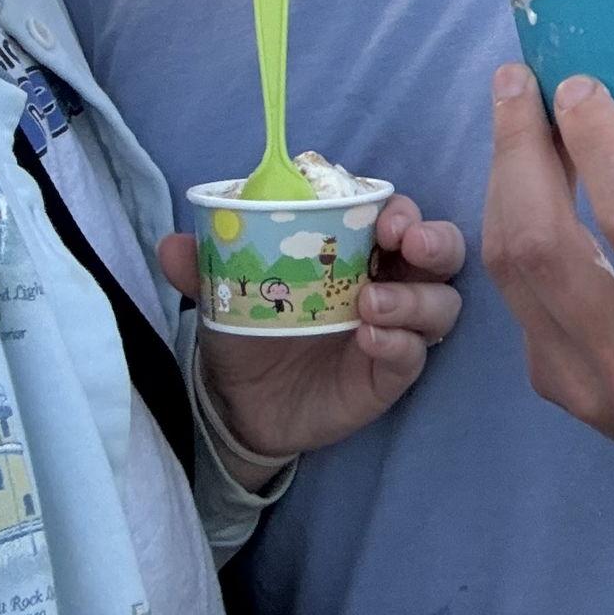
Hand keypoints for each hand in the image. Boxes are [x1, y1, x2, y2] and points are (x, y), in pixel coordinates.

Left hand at [160, 194, 463, 472]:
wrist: (238, 404)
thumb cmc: (249, 327)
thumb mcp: (225, 293)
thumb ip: (205, 266)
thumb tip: (171, 243)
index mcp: (358, 246)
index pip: (400, 214)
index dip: (403, 210)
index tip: (385, 218)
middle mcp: (389, 280)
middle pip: (442, 251)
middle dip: (436, 241)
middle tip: (407, 243)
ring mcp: (397, 328)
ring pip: (441, 303)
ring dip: (415, 298)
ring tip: (370, 305)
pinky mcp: (391, 373)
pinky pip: (416, 355)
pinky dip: (399, 343)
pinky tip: (368, 340)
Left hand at [482, 0, 613, 496]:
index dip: (596, 143)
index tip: (577, 81)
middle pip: (543, 246)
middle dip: (517, 150)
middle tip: (518, 82)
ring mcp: (588, 388)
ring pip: (511, 270)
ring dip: (503, 182)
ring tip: (516, 119)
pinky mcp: (558, 390)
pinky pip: (515, 298)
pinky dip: (516, 228)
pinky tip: (529, 182)